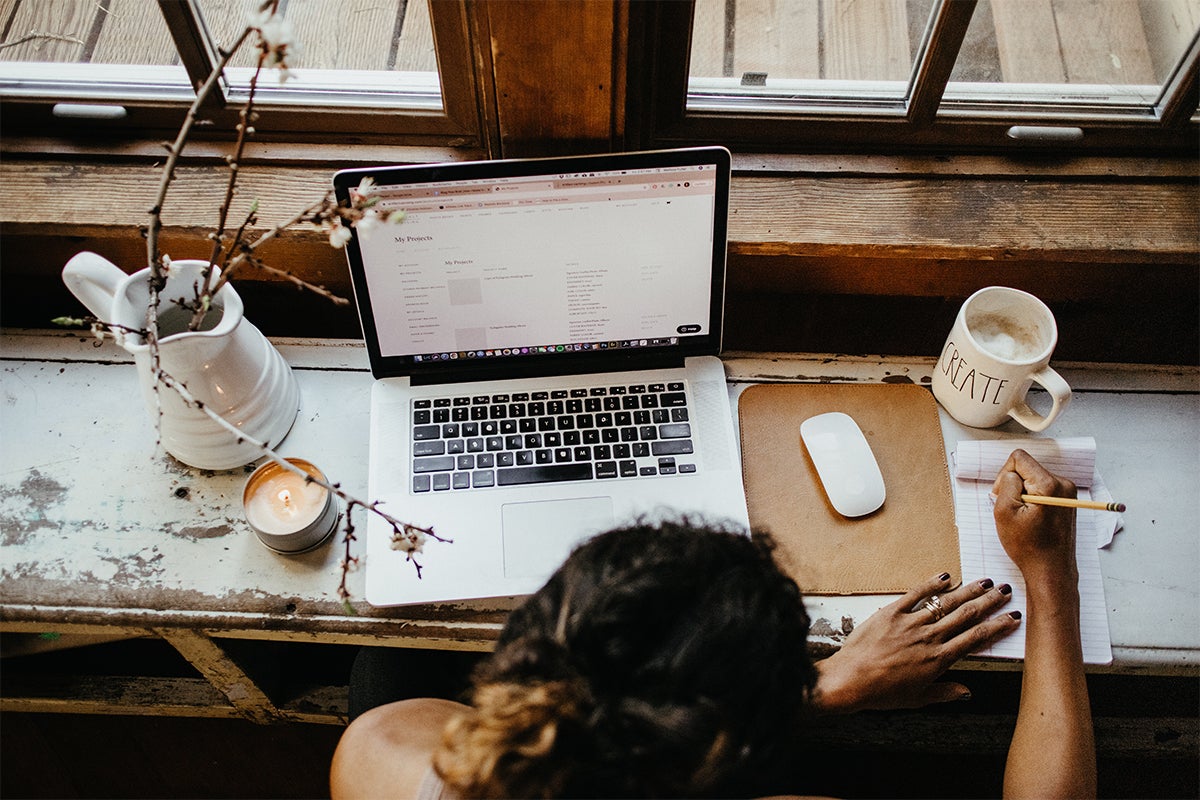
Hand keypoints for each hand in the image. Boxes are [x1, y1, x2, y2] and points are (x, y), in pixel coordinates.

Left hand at [812, 572, 1020, 712]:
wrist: (850, 680)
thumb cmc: (882, 692)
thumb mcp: (918, 699)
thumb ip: (945, 693)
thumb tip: (967, 692)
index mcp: (939, 660)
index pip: (976, 638)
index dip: (997, 626)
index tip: (1012, 617)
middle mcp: (929, 638)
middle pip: (967, 615)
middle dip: (989, 602)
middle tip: (1005, 591)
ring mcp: (911, 623)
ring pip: (946, 602)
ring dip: (968, 590)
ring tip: (984, 582)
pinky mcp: (891, 612)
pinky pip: (915, 593)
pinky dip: (932, 583)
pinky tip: (946, 576)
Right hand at [991, 449, 1077, 582]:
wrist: (1051, 571)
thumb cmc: (1028, 547)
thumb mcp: (1004, 512)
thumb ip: (1006, 483)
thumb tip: (1011, 474)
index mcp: (1049, 484)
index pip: (1019, 458)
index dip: (1004, 475)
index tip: (1003, 496)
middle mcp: (1063, 484)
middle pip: (1027, 468)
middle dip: (1014, 485)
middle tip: (1012, 510)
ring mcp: (1068, 492)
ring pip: (1033, 479)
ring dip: (1022, 494)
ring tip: (1022, 517)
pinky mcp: (1067, 500)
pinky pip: (1042, 489)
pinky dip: (1032, 500)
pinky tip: (1031, 519)